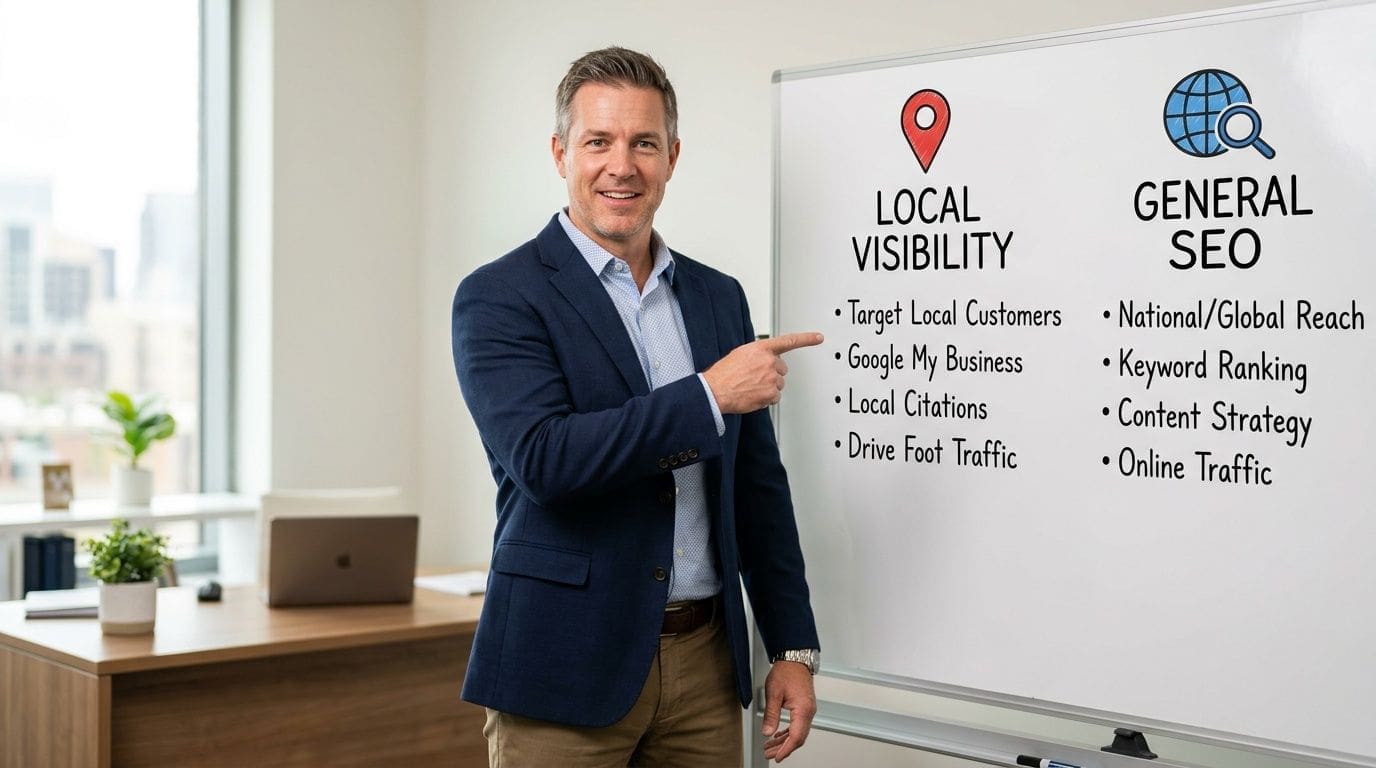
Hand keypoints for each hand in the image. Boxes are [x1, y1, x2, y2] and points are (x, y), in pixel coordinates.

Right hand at [703, 332, 823, 413]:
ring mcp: (771, 377)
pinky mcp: (771, 393)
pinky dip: (766, 398)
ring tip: (750, 387)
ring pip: (779, 384)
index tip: (819, 337)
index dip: (806, 339)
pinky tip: (752, 395)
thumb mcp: (740, 355)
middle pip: (782, 369)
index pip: (789, 341)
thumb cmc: (724, 374)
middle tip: (754, 378)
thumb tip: (765, 361)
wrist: (715, 390)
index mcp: (761, 348)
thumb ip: (757, 355)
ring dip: (768, 387)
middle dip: (771, 374)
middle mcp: (769, 361)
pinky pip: (775, 397)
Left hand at [761, 661, 815, 762]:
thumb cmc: (786, 672)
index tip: (777, 757)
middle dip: (784, 748)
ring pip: (798, 732)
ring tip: (770, 747)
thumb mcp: (773, 693)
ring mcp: (808, 710)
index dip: (786, 749)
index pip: (796, 736)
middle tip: (770, 754)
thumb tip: (767, 732)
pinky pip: (798, 725)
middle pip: (798, 737)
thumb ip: (771, 715)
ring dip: (784, 741)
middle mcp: (809, 712)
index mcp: (803, 709)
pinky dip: (788, 733)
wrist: (794, 659)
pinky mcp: (804, 707)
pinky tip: (778, 735)